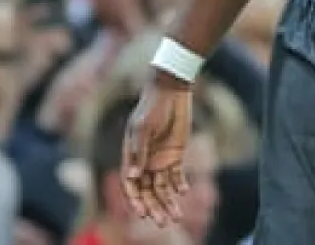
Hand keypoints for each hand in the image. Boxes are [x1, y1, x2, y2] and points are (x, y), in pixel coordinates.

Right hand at [122, 77, 193, 226]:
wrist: (171, 91)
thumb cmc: (151, 107)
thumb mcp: (143, 128)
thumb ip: (139, 151)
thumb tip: (135, 177)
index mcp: (131, 157)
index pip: (132, 185)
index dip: (136, 200)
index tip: (143, 213)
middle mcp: (145, 162)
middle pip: (148, 191)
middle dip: (154, 207)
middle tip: (163, 223)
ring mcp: (160, 159)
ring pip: (162, 187)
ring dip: (168, 202)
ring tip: (176, 217)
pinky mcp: (175, 154)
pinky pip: (176, 176)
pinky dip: (179, 185)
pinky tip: (183, 192)